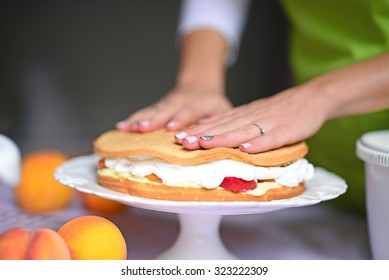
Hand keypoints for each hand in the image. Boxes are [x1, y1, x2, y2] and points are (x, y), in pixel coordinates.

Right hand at [116, 83, 231, 131]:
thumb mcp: (223, 109)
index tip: (171, 128)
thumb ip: (220, 121)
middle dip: (153, 120)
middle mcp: (179, 102)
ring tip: (126, 127)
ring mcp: (167, 104)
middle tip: (143, 128)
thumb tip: (216, 137)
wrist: (200, 85)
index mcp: (198, 104)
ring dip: (139, 119)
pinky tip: (120, 126)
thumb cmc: (213, 103)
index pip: (189, 111)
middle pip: (165, 111)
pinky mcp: (158, 107)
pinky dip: (132, 119)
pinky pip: (144, 112)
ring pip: (152, 111)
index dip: (179, 119)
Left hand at [175, 83, 328, 152]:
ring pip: (243, 131)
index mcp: (244, 115)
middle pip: (225, 127)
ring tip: (205, 144)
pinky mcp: (287, 130)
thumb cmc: (279, 109)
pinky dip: (259, 144)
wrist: (311, 97)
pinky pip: (272, 138)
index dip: (198, 131)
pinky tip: (246, 149)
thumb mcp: (251, 112)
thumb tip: (205, 127)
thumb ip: (231, 120)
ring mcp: (269, 123)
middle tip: (183, 142)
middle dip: (203, 135)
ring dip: (223, 138)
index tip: (178, 138)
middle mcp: (252, 118)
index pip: (217, 123)